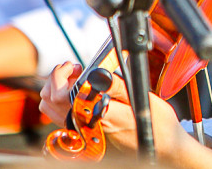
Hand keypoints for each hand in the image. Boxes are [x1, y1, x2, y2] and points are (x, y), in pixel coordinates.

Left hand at [40, 62, 197, 161]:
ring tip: (76, 79)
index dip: (61, 74)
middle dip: (57, 78)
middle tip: (76, 69)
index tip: (76, 65)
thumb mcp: (139, 97)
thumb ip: (116, 85)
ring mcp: (84, 131)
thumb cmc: (156, 124)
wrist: (162, 147)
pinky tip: (81, 92)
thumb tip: (96, 73)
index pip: (60, 94)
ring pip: (51, 110)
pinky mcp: (87, 134)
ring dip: (57, 90)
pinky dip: (62, 101)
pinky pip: (61, 117)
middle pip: (49, 101)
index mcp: (97, 114)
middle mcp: (86, 125)